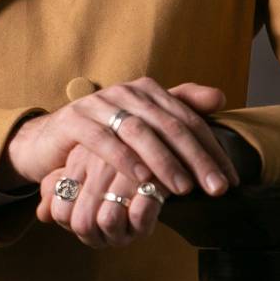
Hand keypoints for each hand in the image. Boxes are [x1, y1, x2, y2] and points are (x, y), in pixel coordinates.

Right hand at [5, 76, 239, 249]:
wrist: (49, 141)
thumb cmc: (104, 138)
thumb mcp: (143, 127)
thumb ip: (180, 110)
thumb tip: (221, 97)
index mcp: (147, 91)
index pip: (188, 120)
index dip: (212, 149)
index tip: (230, 180)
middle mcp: (126, 92)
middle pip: (169, 125)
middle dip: (196, 159)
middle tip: (216, 188)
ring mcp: (98, 103)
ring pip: (139, 131)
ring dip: (164, 161)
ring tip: (183, 188)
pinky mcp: (74, 119)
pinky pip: (102, 139)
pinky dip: (124, 159)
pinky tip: (141, 178)